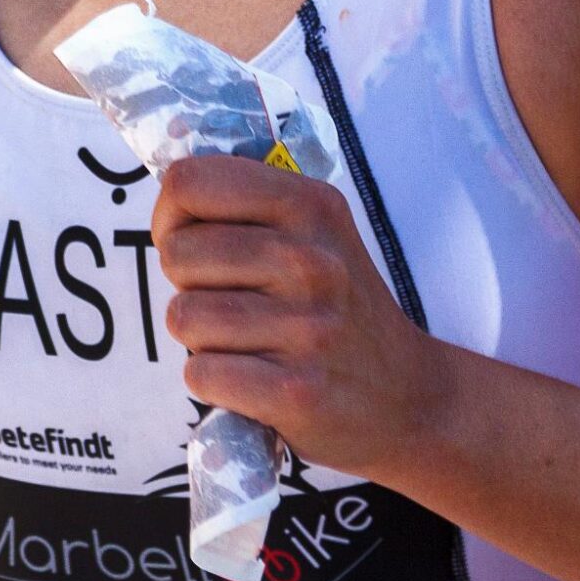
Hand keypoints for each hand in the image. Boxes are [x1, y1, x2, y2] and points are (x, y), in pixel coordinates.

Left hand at [153, 153, 440, 482]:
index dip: (171, 216)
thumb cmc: (337, 310)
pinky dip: (212, 382)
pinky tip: (251, 380)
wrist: (410, 398)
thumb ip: (245, 207)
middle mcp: (312, 260)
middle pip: (177, 254)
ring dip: (200, 338)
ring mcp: (308, 328)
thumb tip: (169, 199)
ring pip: (183, 317)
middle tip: (234, 301)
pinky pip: (201, 373)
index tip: (192, 240)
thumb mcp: (313, 234)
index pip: (189, 182)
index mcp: (310, 205)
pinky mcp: (298, 392)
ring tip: (248, 342)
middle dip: (187, 284)